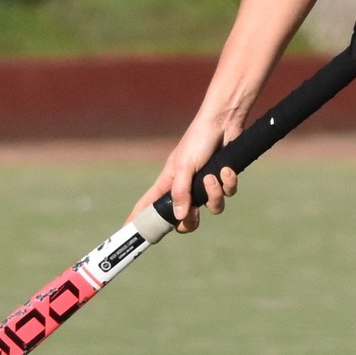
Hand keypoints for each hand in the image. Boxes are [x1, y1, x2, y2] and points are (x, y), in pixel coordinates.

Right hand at [131, 112, 240, 233]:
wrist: (224, 122)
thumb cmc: (198, 139)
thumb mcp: (184, 166)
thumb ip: (181, 192)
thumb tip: (179, 218)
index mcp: (169, 182)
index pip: (148, 204)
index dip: (138, 218)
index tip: (127, 232)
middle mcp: (186, 187)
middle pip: (185, 220)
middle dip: (192, 220)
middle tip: (194, 213)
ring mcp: (205, 185)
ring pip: (211, 208)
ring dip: (213, 194)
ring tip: (211, 177)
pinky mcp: (223, 180)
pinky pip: (227, 193)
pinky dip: (228, 183)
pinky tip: (226, 169)